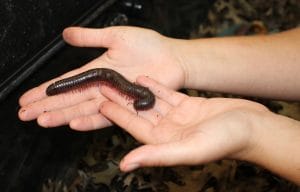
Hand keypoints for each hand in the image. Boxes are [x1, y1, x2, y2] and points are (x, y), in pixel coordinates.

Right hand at [18, 26, 184, 128]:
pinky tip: (73, 123)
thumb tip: (66, 34)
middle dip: (46, 105)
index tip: (27, 97)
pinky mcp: (127, 106)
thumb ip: (90, 37)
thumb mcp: (116, 36)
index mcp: (96, 71)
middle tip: (25, 113)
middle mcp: (102, 87)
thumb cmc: (149, 46)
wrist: (172, 57)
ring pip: (83, 109)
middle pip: (70, 98)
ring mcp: (114, 98)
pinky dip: (90, 120)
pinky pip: (106, 115)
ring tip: (42, 120)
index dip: (46, 89)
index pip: (66, 82)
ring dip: (62, 114)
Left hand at [98, 76, 268, 171]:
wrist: (252, 127)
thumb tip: (125, 165)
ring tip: (119, 79)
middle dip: (121, 100)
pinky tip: (142, 78)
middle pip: (139, 112)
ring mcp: (178, 117)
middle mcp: (168, 130)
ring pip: (150, 102)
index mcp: (164, 142)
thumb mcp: (188, 149)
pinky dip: (154, 86)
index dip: (117, 115)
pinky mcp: (188, 105)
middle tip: (103, 86)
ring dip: (134, 91)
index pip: (134, 126)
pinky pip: (166, 94)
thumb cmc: (225, 141)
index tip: (100, 104)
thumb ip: (156, 156)